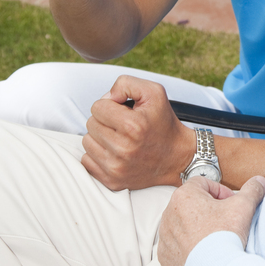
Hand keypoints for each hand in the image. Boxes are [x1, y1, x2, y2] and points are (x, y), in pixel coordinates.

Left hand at [82, 76, 195, 190]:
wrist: (178, 158)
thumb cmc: (163, 123)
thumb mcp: (154, 92)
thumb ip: (126, 84)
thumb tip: (105, 98)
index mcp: (133, 126)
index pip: (97, 107)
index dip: (111, 105)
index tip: (125, 112)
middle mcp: (123, 149)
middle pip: (90, 124)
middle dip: (105, 121)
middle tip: (124, 126)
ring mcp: (116, 168)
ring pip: (87, 142)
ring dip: (100, 138)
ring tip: (120, 139)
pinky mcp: (112, 181)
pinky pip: (87, 161)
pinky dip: (98, 155)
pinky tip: (114, 153)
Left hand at [158, 175, 264, 265]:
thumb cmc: (224, 237)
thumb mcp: (243, 207)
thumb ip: (251, 190)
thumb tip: (259, 181)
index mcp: (184, 196)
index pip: (203, 183)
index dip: (220, 191)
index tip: (230, 203)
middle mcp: (169, 213)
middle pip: (192, 203)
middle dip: (209, 209)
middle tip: (225, 220)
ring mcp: (165, 236)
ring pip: (183, 224)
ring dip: (197, 226)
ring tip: (215, 237)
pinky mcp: (165, 255)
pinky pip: (176, 244)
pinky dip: (188, 245)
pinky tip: (205, 251)